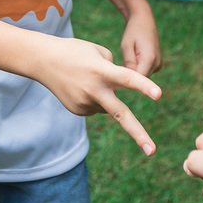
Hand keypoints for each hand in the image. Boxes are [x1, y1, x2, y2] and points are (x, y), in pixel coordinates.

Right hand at [33, 35, 161, 155]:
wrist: (43, 61)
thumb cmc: (75, 51)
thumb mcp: (99, 52)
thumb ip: (115, 70)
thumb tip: (119, 95)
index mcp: (102, 71)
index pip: (127, 78)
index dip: (144, 86)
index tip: (159, 95)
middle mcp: (94, 90)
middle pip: (120, 114)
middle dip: (138, 134)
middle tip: (153, 151)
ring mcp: (85, 103)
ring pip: (108, 106)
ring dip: (105, 95)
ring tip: (86, 78)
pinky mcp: (78, 111)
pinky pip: (96, 108)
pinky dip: (94, 98)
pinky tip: (80, 87)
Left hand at [121, 8, 162, 76]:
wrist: (144, 20)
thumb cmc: (133, 31)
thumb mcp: (126, 46)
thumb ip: (128, 63)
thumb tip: (128, 80)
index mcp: (150, 59)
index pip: (139, 79)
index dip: (127, 81)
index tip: (115, 79)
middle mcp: (157, 63)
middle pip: (141, 79)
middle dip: (129, 77)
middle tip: (115, 72)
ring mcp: (158, 64)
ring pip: (143, 76)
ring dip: (133, 73)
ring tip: (121, 66)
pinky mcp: (157, 64)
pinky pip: (145, 71)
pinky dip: (137, 69)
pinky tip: (129, 62)